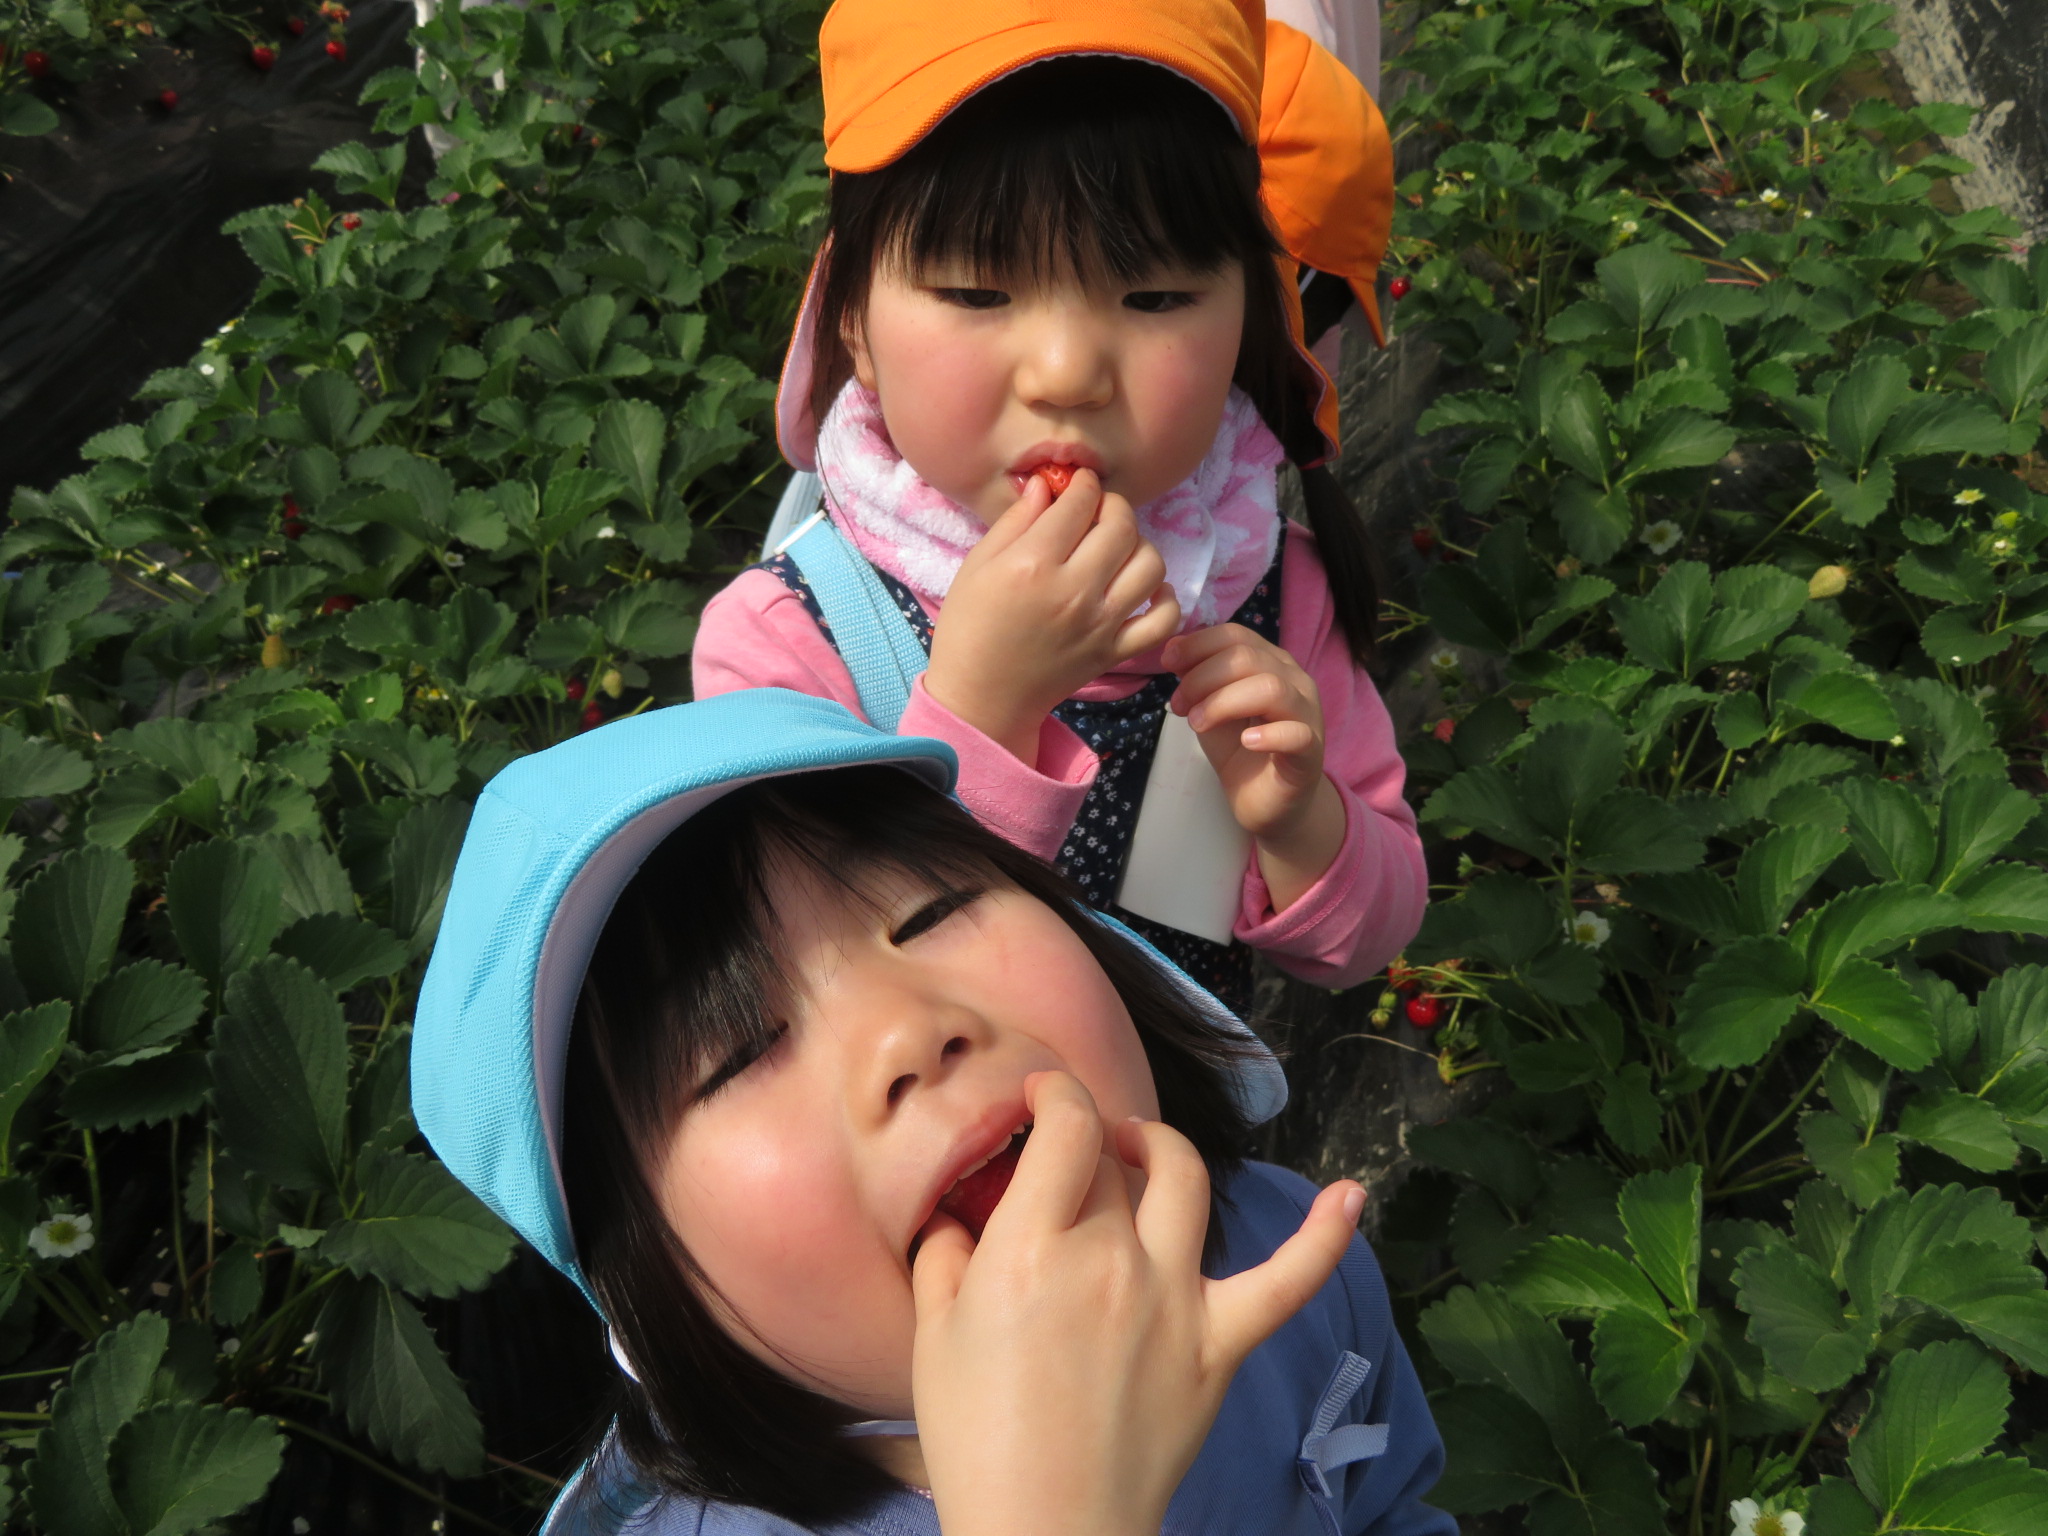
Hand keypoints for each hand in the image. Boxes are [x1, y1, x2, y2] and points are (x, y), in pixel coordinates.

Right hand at [910, 1072, 1362, 1535]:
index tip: (1042, 1097)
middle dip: (1089, 1136)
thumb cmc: (978, 1444)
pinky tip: (1351, 1195)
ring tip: (1140, 1151)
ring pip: (1185, 1182)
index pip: (1065, 1129)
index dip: (1056, 1095)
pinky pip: (1288, 1281)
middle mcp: (1111, 1259)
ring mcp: (1175, 1299)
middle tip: (1070, 1148)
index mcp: (1032, 1249)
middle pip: (1112, 1159)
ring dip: (1163, 1149)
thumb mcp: (933, 1340)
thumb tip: (954, 1219)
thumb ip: (943, 1260)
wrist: (1046, 1534)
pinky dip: (1326, 1236)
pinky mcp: (1219, 1346)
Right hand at [925, 471, 1181, 763]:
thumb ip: (1016, 520)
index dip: (1083, 483)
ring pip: (1150, 564)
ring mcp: (1101, 624)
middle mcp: (1074, 591)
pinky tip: (1145, 588)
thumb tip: (1048, 484)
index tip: (1078, 484)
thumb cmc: (969, 627)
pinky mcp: (1115, 652)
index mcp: (1034, 564)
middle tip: (1097, 510)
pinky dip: (1165, 599)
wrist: (981, 697)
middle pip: (1122, 526)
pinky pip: (1164, 620)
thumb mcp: (977, 564)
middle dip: (1112, 505)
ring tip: (1116, 549)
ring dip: (1138, 545)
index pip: (1080, 503)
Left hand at [1161, 626, 1346, 910]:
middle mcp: (1294, 680)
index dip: (1198, 644)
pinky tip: (1245, 741)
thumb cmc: (1239, 748)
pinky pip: (1296, 733)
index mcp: (1270, 663)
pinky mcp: (1310, 751)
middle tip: (1178, 706)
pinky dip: (1268, 734)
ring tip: (1197, 724)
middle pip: (1248, 658)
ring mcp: (1307, 714)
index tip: (1167, 661)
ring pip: (1271, 688)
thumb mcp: (1210, 707)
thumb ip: (1197, 678)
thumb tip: (1173, 648)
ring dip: (1224, 702)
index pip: (1236, 636)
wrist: (1265, 799)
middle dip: (1202, 677)